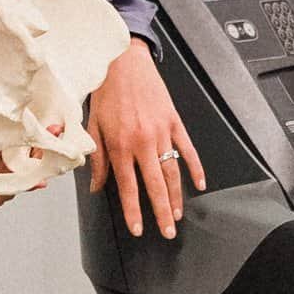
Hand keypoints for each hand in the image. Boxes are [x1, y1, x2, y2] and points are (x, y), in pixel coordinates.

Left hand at [87, 39, 205, 240]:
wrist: (123, 61)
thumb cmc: (106, 91)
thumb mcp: (93, 125)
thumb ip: (98, 158)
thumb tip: (96, 185)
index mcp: (120, 144)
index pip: (127, 187)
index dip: (133, 211)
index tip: (138, 228)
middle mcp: (142, 141)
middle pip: (155, 185)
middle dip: (160, 212)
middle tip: (167, 232)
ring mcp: (161, 132)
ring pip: (172, 171)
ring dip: (176, 196)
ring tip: (177, 215)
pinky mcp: (174, 121)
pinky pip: (187, 149)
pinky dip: (196, 167)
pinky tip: (200, 183)